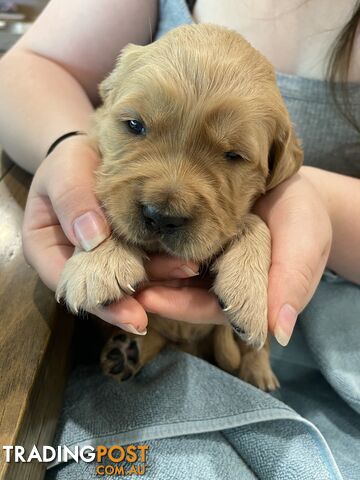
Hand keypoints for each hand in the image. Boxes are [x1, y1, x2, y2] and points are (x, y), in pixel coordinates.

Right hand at [22, 137, 198, 331]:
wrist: (92, 151)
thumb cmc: (70, 160)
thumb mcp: (65, 170)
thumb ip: (73, 199)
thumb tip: (92, 238)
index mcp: (46, 248)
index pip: (67, 283)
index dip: (98, 302)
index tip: (127, 312)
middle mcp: (75, 261)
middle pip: (102, 289)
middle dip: (132, 299)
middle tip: (163, 308)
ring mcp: (104, 258)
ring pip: (128, 278)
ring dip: (157, 281)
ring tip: (187, 271)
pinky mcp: (129, 249)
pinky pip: (145, 261)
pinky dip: (165, 263)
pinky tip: (187, 263)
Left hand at [136, 170, 331, 345]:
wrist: (292, 186)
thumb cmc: (303, 218)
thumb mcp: (303, 246)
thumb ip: (291, 283)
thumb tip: (276, 331)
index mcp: (243, 294)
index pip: (210, 309)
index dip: (182, 306)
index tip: (150, 299)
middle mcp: (218, 281)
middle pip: (183, 292)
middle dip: (154, 287)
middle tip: (121, 279)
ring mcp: (206, 258)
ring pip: (173, 270)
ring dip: (148, 267)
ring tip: (119, 258)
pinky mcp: (196, 236)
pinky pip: (173, 243)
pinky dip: (154, 243)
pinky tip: (133, 236)